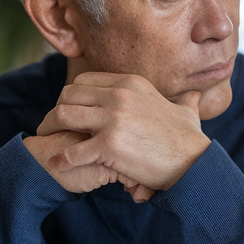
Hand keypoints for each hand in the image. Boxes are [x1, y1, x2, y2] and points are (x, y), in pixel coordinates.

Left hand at [35, 73, 210, 193]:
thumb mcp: (187, 112)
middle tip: (51, 125)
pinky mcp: (109, 145)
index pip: (86, 80)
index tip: (70, 109)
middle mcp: (119, 96)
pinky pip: (73, 150)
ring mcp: (113, 119)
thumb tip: (197, 94)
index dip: (72, 94)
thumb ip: (186, 100)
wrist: (195, 162)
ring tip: (47, 139)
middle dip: (56, 109)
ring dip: (50, 127)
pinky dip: (61, 159)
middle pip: (69, 94)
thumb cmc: (190, 140)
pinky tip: (56, 164)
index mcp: (131, 84)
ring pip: (63, 115)